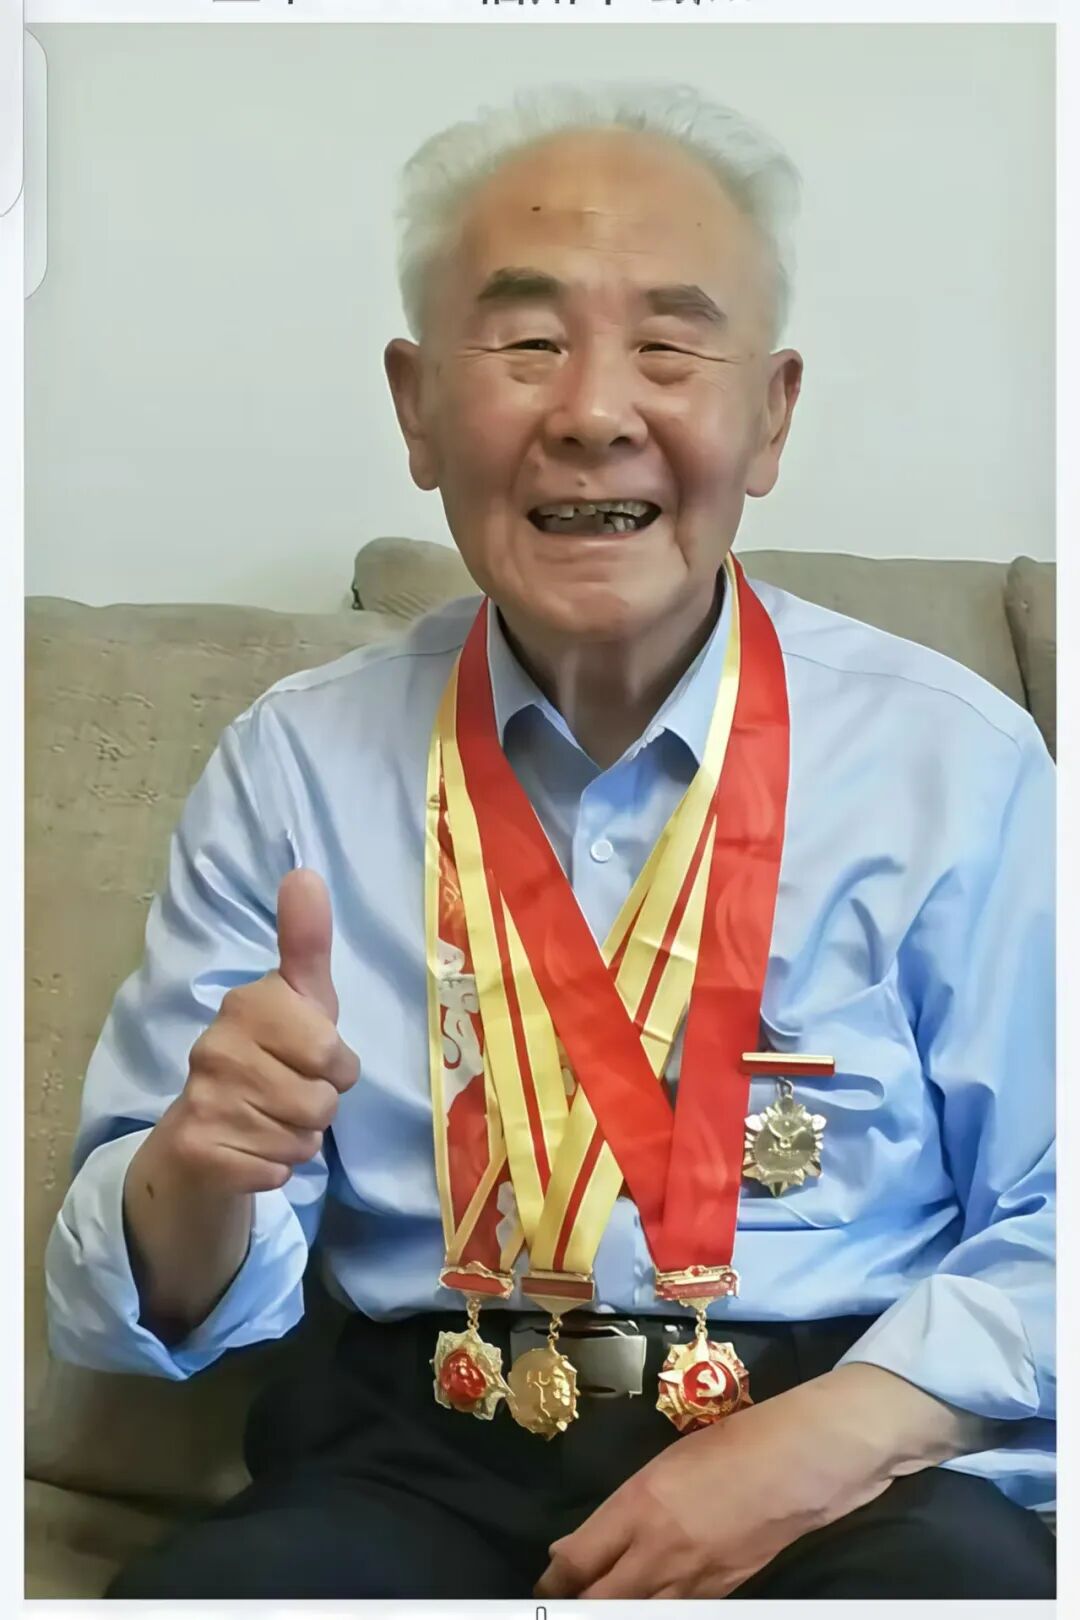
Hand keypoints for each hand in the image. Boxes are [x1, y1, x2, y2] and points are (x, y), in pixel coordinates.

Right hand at [155, 868, 359, 1195]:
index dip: (336, 1066)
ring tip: (270, 1121)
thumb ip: (306, 941)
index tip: (313, 1058)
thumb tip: (306, 872)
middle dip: (320, 1106)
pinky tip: (252, 1150)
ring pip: (302, 1139)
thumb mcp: (299, 999)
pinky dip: (275, 1169)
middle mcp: (215, 1047)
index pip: (333, 1052)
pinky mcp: (198, 1149)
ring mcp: (202, 1098)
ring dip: (298, 1139)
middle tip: (290, 1095)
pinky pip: (275, 1170)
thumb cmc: (269, 1057)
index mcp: (247, 1004)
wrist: (202, 1137)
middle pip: (322, 1101)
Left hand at [534, 1369, 896, 1599]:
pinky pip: (675, 1613)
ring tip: (597, 1607)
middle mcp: (658, 1551)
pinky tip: (647, 1606)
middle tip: (560, 1607)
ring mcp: (692, 1580)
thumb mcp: (665, 1464)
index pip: (577, 1562)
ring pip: (636, 1615)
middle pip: (599, 1602)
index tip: (543, 1588)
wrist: (801, 1463)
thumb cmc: (732, 1444)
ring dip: (613, 1611)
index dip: (554, 1582)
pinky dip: (654, 1612)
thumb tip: (579, 1545)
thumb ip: (621, 1511)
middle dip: (575, 1608)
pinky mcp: (721, 1594)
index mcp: (638, 1506)